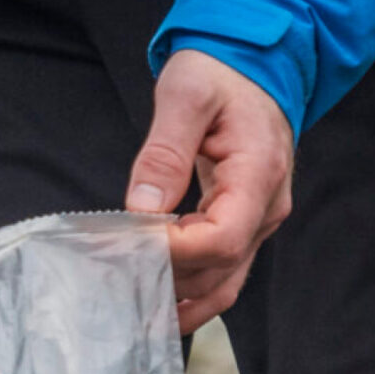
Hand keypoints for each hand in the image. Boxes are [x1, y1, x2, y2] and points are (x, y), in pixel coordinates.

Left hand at [125, 49, 293, 334]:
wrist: (254, 66)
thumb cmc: (222, 74)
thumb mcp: (186, 96)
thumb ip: (165, 152)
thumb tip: (142, 208)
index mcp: (258, 174)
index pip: (220, 239)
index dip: (172, 252)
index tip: (125, 245)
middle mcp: (266, 207)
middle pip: (219, 269)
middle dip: (164, 278)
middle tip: (108, 278)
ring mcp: (258, 220)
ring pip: (223, 284)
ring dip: (177, 300)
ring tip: (127, 307)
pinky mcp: (243, 225)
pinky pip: (221, 273)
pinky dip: (188, 294)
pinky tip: (152, 302)